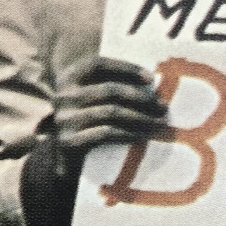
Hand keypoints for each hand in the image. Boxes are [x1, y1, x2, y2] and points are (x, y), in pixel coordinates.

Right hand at [49, 56, 166, 159]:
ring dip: (140, 117)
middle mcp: (63, 95)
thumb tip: (152, 83)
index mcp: (68, 78)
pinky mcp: (69, 141)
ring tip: (158, 123)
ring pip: (110, 112)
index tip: (151, 78)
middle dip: (140, 98)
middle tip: (162, 107)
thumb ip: (110, 86)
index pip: (98, 64)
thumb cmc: (87, 124)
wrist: (65, 160)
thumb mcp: (92, 100)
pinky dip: (127, 133)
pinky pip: (105, 133)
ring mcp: (64, 119)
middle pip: (109, 90)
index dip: (125, 68)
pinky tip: (141, 136)